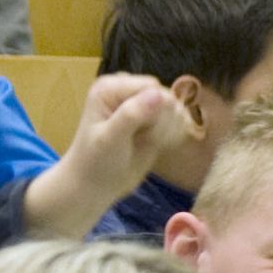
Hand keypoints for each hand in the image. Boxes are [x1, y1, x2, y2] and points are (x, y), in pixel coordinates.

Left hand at [28, 76, 193, 237]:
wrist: (94, 185)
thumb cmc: (95, 162)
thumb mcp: (110, 139)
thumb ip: (131, 115)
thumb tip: (158, 94)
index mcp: (111, 87)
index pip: (151, 87)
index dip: (155, 110)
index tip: (143, 134)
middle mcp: (128, 90)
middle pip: (167, 97)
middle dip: (161, 123)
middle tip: (142, 141)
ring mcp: (142, 104)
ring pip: (175, 109)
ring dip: (166, 131)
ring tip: (145, 144)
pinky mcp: (154, 119)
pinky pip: (177, 121)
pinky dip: (170, 136)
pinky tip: (154, 146)